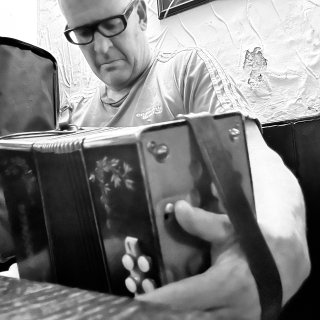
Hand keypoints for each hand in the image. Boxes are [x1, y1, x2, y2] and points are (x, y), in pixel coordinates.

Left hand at [137, 200, 259, 319]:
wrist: (288, 263)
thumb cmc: (257, 242)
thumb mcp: (230, 229)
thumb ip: (202, 222)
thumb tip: (176, 208)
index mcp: (228, 283)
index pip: (185, 296)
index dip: (159, 300)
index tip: (137, 300)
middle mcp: (232, 309)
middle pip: (188, 317)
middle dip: (161, 313)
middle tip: (138, 307)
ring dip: (174, 316)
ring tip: (152, 309)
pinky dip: (190, 317)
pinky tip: (175, 310)